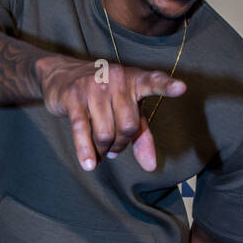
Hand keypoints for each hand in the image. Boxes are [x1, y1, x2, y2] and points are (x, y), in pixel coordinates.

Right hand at [36, 54, 185, 172]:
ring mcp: (94, 86)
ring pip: (106, 132)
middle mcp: (116, 78)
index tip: (181, 88)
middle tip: (114, 149)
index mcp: (134, 79)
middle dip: (121, 144)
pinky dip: (86, 150)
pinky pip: (82, 129)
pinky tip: (89, 164)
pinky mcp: (74, 96)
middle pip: (127, 125)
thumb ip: (141, 135)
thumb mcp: (125, 110)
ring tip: (101, 151)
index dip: (167, 86)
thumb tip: (150, 166)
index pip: (154, 82)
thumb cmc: (101, 96)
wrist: (61, 76)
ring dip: (103, 149)